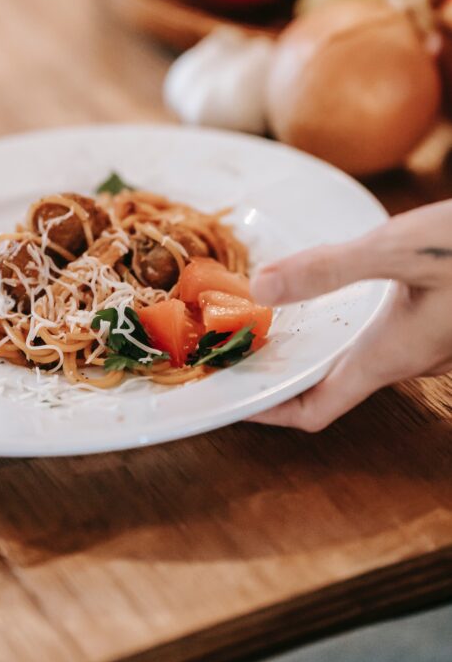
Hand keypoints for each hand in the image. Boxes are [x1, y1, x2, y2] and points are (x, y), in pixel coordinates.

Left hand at [249, 200, 451, 430]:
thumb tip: (261, 288)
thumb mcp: (398, 250)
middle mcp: (410, 360)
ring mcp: (431, 343)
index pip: (317, 410)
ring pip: (359, 360)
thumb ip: (329, 269)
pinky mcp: (443, 320)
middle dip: (284, 373)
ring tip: (271, 319)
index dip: (270, 411)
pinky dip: (344, 325)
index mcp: (391, 356)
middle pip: (332, 387)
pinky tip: (332, 293)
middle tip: (239, 350)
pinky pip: (382, 336)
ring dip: (314, 347)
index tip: (231, 400)